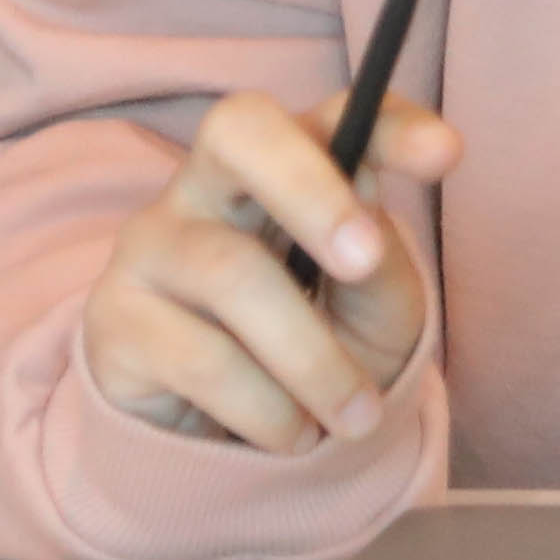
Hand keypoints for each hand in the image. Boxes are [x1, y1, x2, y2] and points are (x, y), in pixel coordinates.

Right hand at [86, 84, 458, 455]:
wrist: (229, 445)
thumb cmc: (315, 350)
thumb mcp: (373, 313)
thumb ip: (380, 267)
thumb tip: (367, 239)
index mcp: (286, 167)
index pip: (330, 115)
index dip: (388, 123)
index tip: (445, 155)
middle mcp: (207, 184)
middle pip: (239, 132)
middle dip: (311, 190)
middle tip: (365, 264)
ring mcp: (151, 245)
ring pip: (234, 273)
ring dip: (312, 359)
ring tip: (355, 417)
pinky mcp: (113, 318)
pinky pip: (201, 357)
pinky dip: (266, 408)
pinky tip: (290, 434)